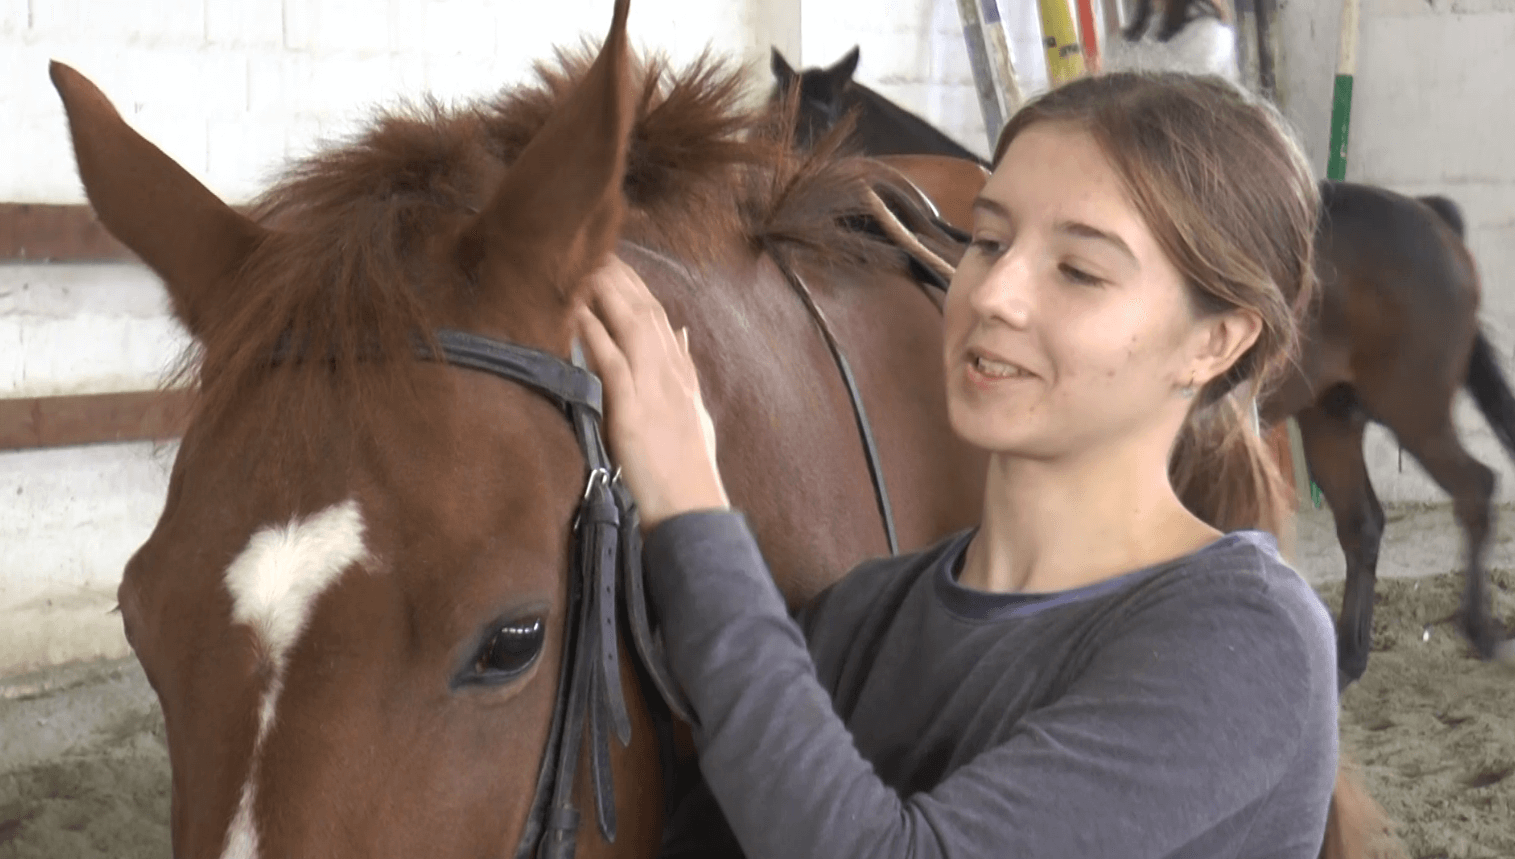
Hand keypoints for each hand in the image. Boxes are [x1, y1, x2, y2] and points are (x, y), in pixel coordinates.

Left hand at [575, 255, 728, 530]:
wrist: (691, 507)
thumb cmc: (690, 468)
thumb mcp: (696, 411)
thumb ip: (686, 369)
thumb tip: (682, 333)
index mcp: (682, 376)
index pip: (659, 317)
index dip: (636, 287)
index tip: (616, 264)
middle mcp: (670, 375)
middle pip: (644, 311)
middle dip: (618, 278)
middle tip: (593, 249)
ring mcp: (653, 390)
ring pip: (630, 327)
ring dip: (605, 292)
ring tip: (582, 265)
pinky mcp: (632, 411)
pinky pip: (612, 363)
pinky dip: (595, 334)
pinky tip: (577, 313)